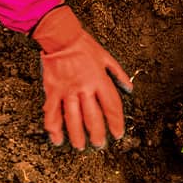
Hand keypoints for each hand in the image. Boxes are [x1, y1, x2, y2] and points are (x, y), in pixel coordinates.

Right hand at [32, 6, 132, 149]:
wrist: (60, 36)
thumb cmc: (83, 45)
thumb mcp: (106, 57)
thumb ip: (118, 74)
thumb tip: (129, 88)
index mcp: (100, 80)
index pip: (111, 107)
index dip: (116, 122)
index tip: (118, 133)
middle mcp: (84, 88)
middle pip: (93, 117)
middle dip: (97, 134)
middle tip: (99, 144)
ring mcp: (68, 91)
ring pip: (73, 119)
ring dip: (77, 135)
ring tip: (80, 146)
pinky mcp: (53, 91)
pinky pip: (53, 113)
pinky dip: (54, 128)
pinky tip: (57, 139)